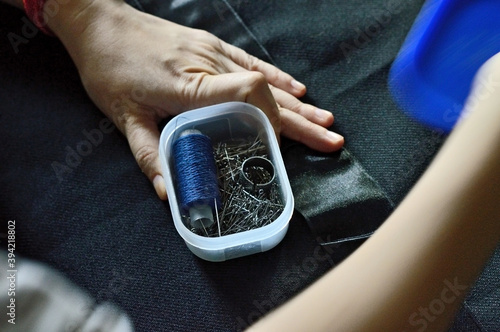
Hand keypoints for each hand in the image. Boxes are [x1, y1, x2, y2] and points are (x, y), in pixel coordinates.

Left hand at [48, 0, 343, 199]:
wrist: (99, 23)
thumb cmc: (108, 68)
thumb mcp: (122, 116)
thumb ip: (148, 155)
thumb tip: (168, 192)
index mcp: (188, 86)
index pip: (248, 95)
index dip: (273, 118)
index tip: (286, 145)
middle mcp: (209, 67)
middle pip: (268, 94)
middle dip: (302, 121)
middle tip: (331, 141)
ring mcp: (213, 53)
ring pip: (267, 81)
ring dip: (299, 104)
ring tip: (326, 121)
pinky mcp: (211, 46)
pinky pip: (253, 63)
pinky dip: (278, 78)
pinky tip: (298, 89)